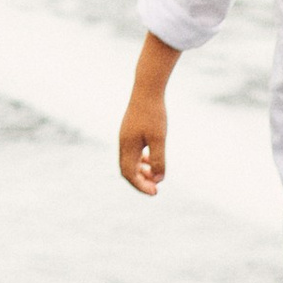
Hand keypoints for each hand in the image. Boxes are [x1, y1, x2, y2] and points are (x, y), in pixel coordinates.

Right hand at [119, 35, 177, 191]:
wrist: (147, 89)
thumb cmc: (154, 113)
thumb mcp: (159, 138)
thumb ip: (158, 160)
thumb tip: (158, 180)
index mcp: (127, 147)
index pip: (129, 174)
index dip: (141, 186)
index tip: (155, 192)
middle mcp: (123, 143)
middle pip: (127, 170)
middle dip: (140, 182)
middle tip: (156, 189)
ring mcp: (125, 137)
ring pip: (130, 162)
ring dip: (141, 172)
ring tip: (156, 175)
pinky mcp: (130, 131)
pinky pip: (132, 152)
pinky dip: (141, 161)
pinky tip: (152, 159)